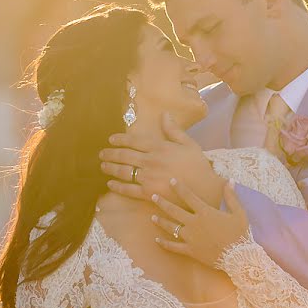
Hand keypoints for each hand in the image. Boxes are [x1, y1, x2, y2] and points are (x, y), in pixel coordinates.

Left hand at [101, 113, 223, 206]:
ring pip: (123, 171)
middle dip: (110, 154)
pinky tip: (111, 184)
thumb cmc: (199, 166)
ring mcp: (148, 177)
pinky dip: (117, 186)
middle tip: (102, 154)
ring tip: (103, 166)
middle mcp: (150, 161)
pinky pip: (128, 189)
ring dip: (110, 168)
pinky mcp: (148, 193)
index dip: (120, 139)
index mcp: (159, 147)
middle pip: (124, 155)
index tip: (111, 139)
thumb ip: (174, 130)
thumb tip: (164, 114)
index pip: (134, 141)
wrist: (205, 189)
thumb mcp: (189, 144)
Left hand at [150, 177, 249, 267]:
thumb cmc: (240, 234)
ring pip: (171, 227)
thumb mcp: (239, 212)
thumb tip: (230, 181)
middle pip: (174, 210)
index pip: (189, 196)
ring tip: (152, 217)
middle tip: (152, 196)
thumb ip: (232, 197)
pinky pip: (174, 246)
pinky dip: (164, 243)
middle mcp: (194, 223)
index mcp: (205, 212)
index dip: (179, 188)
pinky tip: (157, 240)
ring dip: (160, 221)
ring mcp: (190, 237)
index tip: (171, 181)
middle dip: (162, 202)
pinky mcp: (190, 250)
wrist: (238, 256)